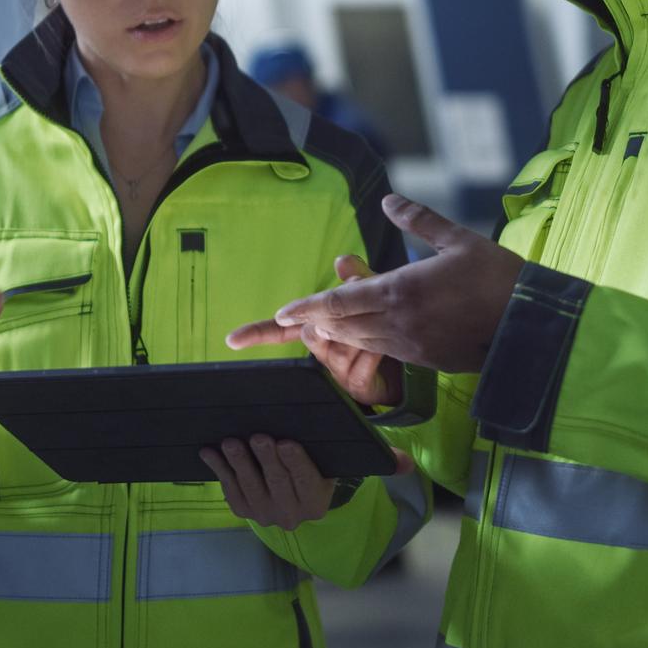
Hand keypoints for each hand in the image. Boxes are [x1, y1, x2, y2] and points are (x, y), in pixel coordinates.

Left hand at [199, 435, 334, 529]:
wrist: (291, 494)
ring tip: (230, 443)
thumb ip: (313, 449)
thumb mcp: (320, 463)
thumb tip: (299, 423)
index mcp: (315, 502)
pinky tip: (209, 453)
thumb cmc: (308, 467)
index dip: (296, 462)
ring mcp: (265, 515)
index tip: (285, 444)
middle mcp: (291, 515)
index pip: (306, 480)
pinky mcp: (243, 511)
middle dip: (266, 459)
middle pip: (277, 483)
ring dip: (239, 463)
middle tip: (258, 438)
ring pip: (250, 487)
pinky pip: (230, 490)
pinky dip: (219, 470)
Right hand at [227, 255, 402, 406]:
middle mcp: (324, 351)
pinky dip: (376, 354)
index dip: (259, 333)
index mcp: (321, 328)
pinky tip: (386, 351)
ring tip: (380, 328)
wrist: (416, 365)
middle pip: (310, 335)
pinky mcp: (357, 387)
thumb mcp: (377, 296)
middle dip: (334, 318)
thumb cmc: (391, 327)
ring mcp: (339, 372)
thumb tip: (341, 260)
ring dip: (360, 334)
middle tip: (363, 307)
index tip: (232, 340)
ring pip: (336, 347)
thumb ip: (360, 279)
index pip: (284, 329)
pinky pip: (360, 365)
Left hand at [268, 194, 524, 372]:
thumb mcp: (458, 239)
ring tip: (316, 322)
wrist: (530, 326)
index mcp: (401, 291)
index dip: (307, 307)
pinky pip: (383, 350)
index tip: (281, 312)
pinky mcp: (426, 361)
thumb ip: (419, 219)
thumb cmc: (498, 278)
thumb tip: (388, 199)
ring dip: (336, 331)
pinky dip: (363, 340)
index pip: (340, 303)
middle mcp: (398, 323)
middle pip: (341, 325)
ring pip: (359, 340)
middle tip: (282, 320)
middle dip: (312, 321)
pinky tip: (361, 330)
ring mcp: (411, 346)